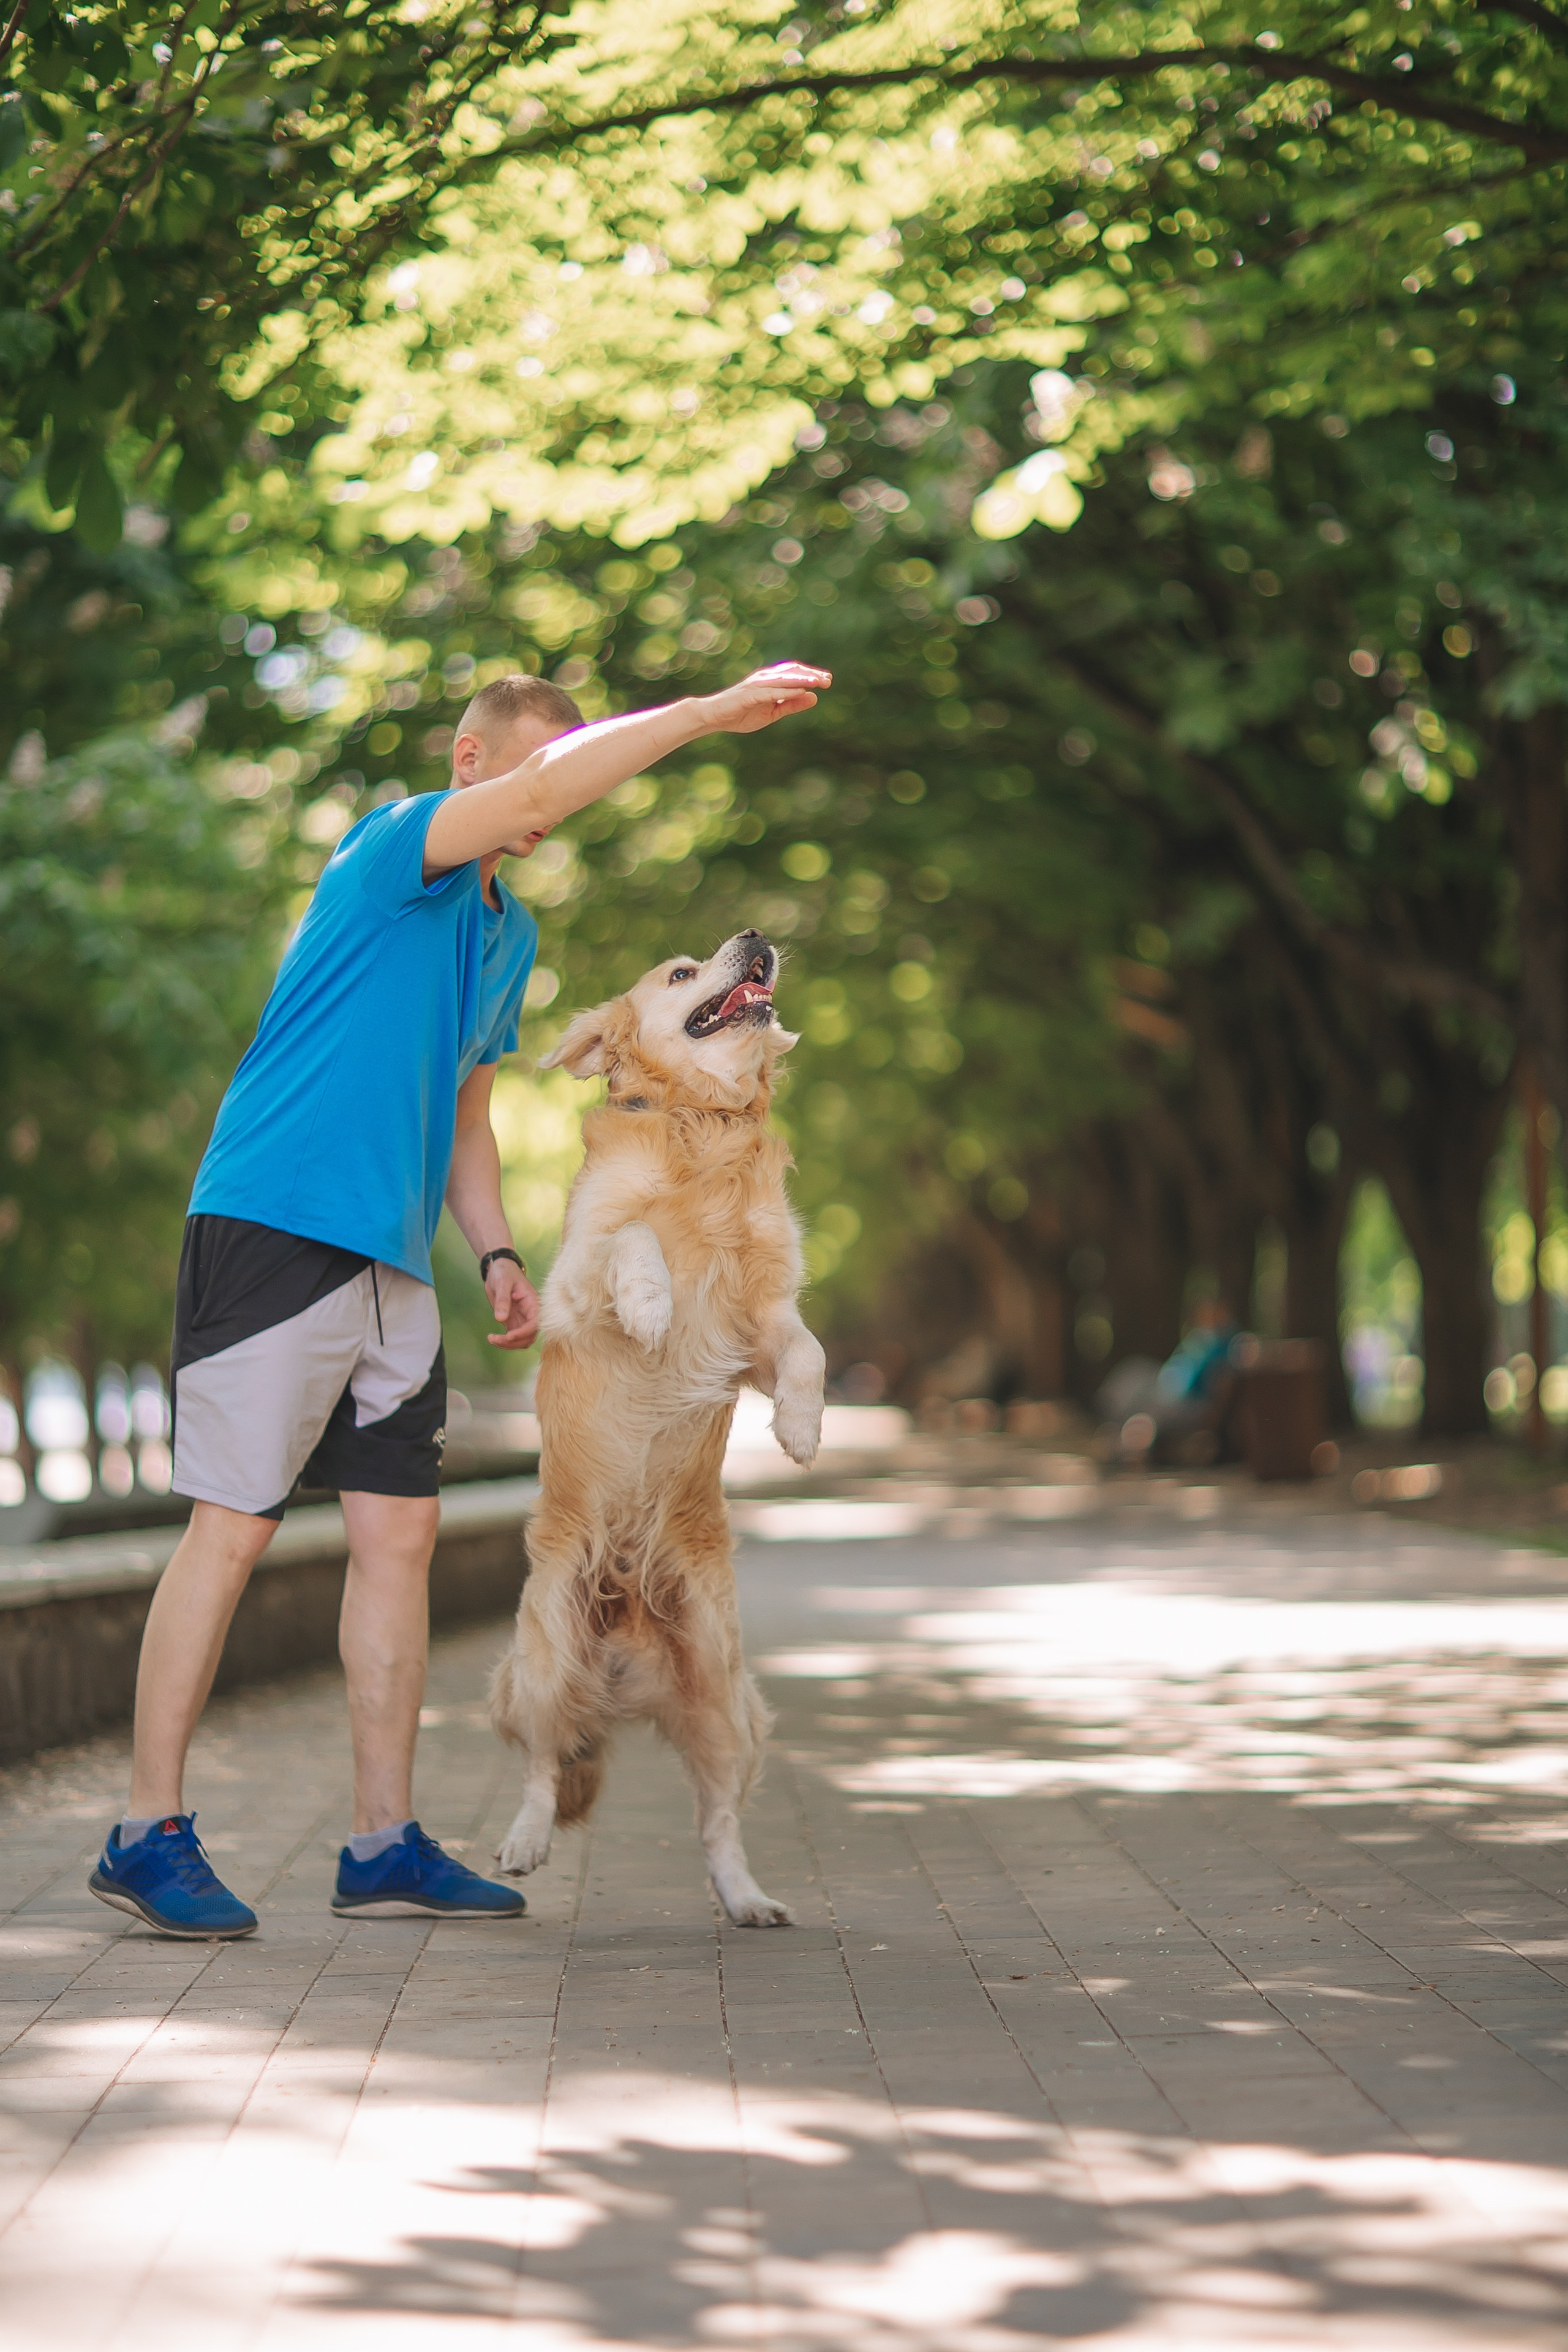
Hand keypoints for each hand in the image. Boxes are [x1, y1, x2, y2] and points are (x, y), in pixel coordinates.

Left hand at [485, 1260, 540, 1348]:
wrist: (499, 1269)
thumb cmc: (504, 1272)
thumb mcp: (503, 1283)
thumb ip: (503, 1300)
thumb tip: (500, 1319)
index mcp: (533, 1303)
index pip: (535, 1323)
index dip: (524, 1332)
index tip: (508, 1336)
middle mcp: (530, 1313)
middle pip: (529, 1336)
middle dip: (514, 1341)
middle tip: (495, 1339)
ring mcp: (522, 1318)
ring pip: (522, 1340)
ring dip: (509, 1344)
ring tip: (491, 1339)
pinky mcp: (512, 1321)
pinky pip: (512, 1337)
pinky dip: (504, 1342)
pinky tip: (492, 1338)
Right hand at [694, 662, 830, 735]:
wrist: (714, 717)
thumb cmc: (742, 714)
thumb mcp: (773, 713)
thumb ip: (792, 704)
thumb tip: (814, 697)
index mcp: (770, 681)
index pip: (794, 673)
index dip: (810, 675)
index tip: (827, 680)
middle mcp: (764, 678)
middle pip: (792, 672)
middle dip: (811, 675)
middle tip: (828, 680)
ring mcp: (756, 685)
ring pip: (784, 679)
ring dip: (802, 679)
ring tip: (818, 682)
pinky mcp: (749, 694)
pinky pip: (771, 691)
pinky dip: (787, 689)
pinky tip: (800, 689)